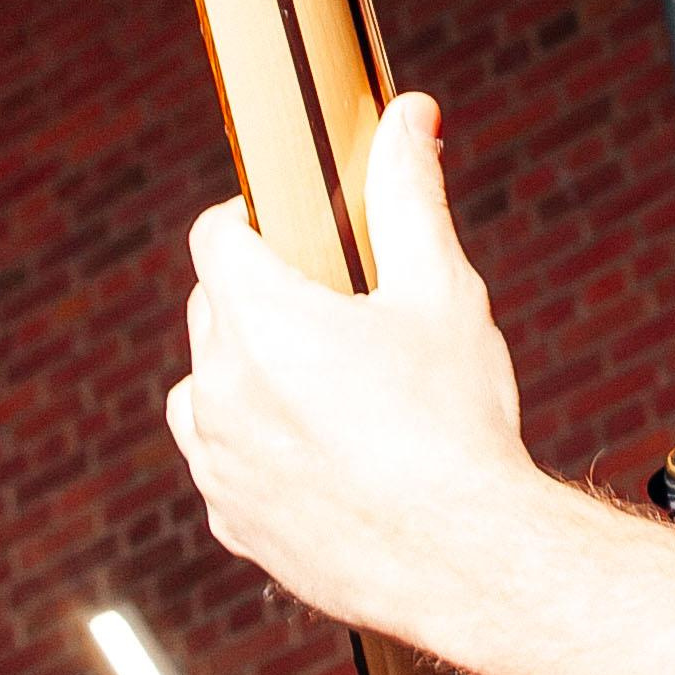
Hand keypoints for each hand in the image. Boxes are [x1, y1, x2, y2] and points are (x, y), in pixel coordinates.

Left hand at [166, 93, 540, 650]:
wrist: (467, 559)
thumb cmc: (457, 424)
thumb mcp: (441, 292)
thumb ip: (409, 195)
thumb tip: (410, 115)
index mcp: (259, 320)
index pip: (215, 236)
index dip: (250, 220)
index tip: (291, 230)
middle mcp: (219, 389)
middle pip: (211, 309)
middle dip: (261, 297)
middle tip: (337, 310)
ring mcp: (218, 463)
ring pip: (207, 390)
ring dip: (247, 375)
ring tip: (327, 387)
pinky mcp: (231, 522)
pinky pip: (223, 464)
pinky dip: (255, 449)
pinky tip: (323, 454)